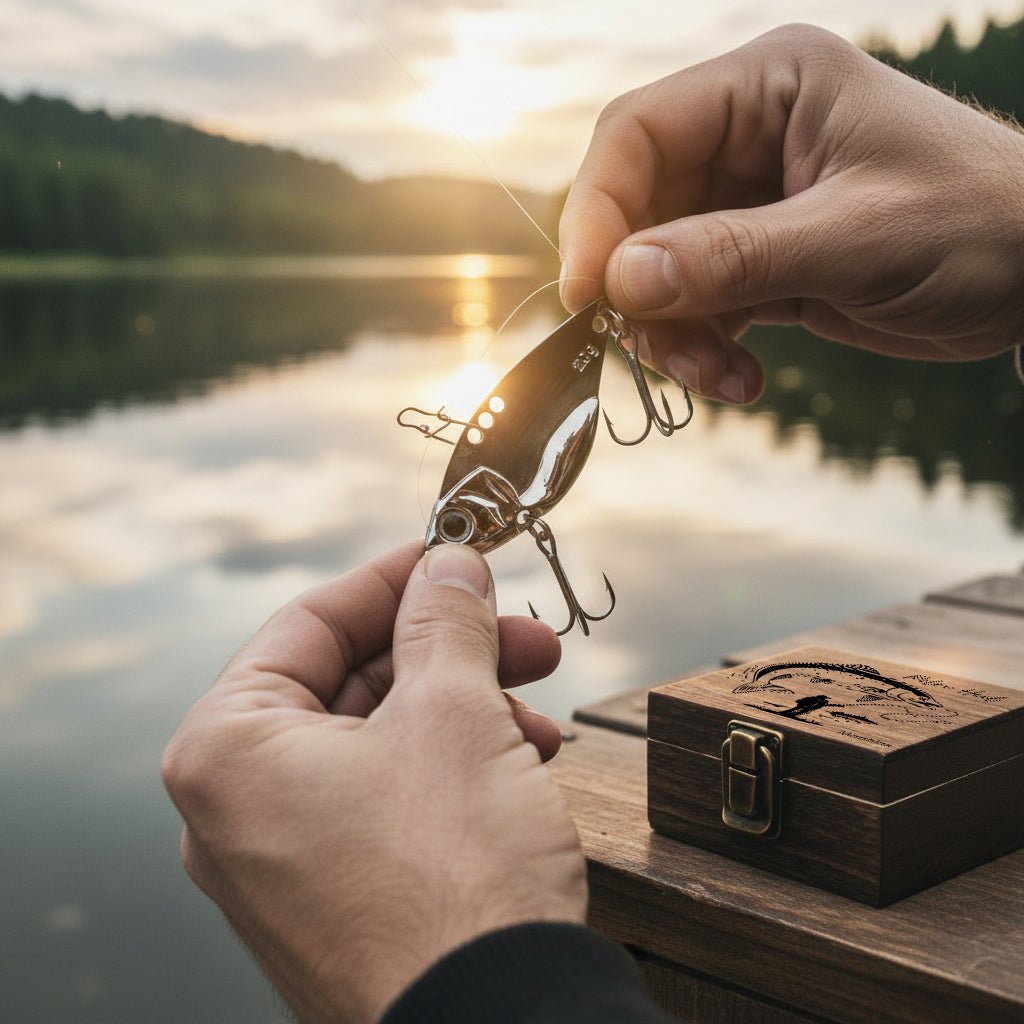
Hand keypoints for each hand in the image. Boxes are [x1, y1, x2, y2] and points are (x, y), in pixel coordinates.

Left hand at [162, 541, 586, 1023]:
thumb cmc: (454, 883)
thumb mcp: (454, 713)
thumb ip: (445, 619)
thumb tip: (449, 564)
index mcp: (228, 751)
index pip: (308, 622)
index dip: (392, 578)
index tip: (452, 554)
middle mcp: (238, 810)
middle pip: (351, 683)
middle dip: (448, 651)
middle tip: (520, 632)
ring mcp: (287, 864)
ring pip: (381, 742)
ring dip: (465, 709)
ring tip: (537, 709)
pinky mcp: (340, 899)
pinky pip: (391, 801)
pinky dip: (454, 768)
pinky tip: (522, 762)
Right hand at [559, 24, 1023, 403]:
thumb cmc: (978, 225)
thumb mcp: (856, 238)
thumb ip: (734, 256)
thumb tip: (621, 280)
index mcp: (768, 89)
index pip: (638, 134)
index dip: (596, 213)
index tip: (588, 294)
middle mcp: (746, 139)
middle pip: (636, 211)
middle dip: (639, 292)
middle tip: (661, 353)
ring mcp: (749, 204)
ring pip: (657, 271)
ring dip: (672, 336)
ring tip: (719, 379)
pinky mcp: (758, 261)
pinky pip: (694, 307)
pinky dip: (702, 350)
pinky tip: (742, 379)